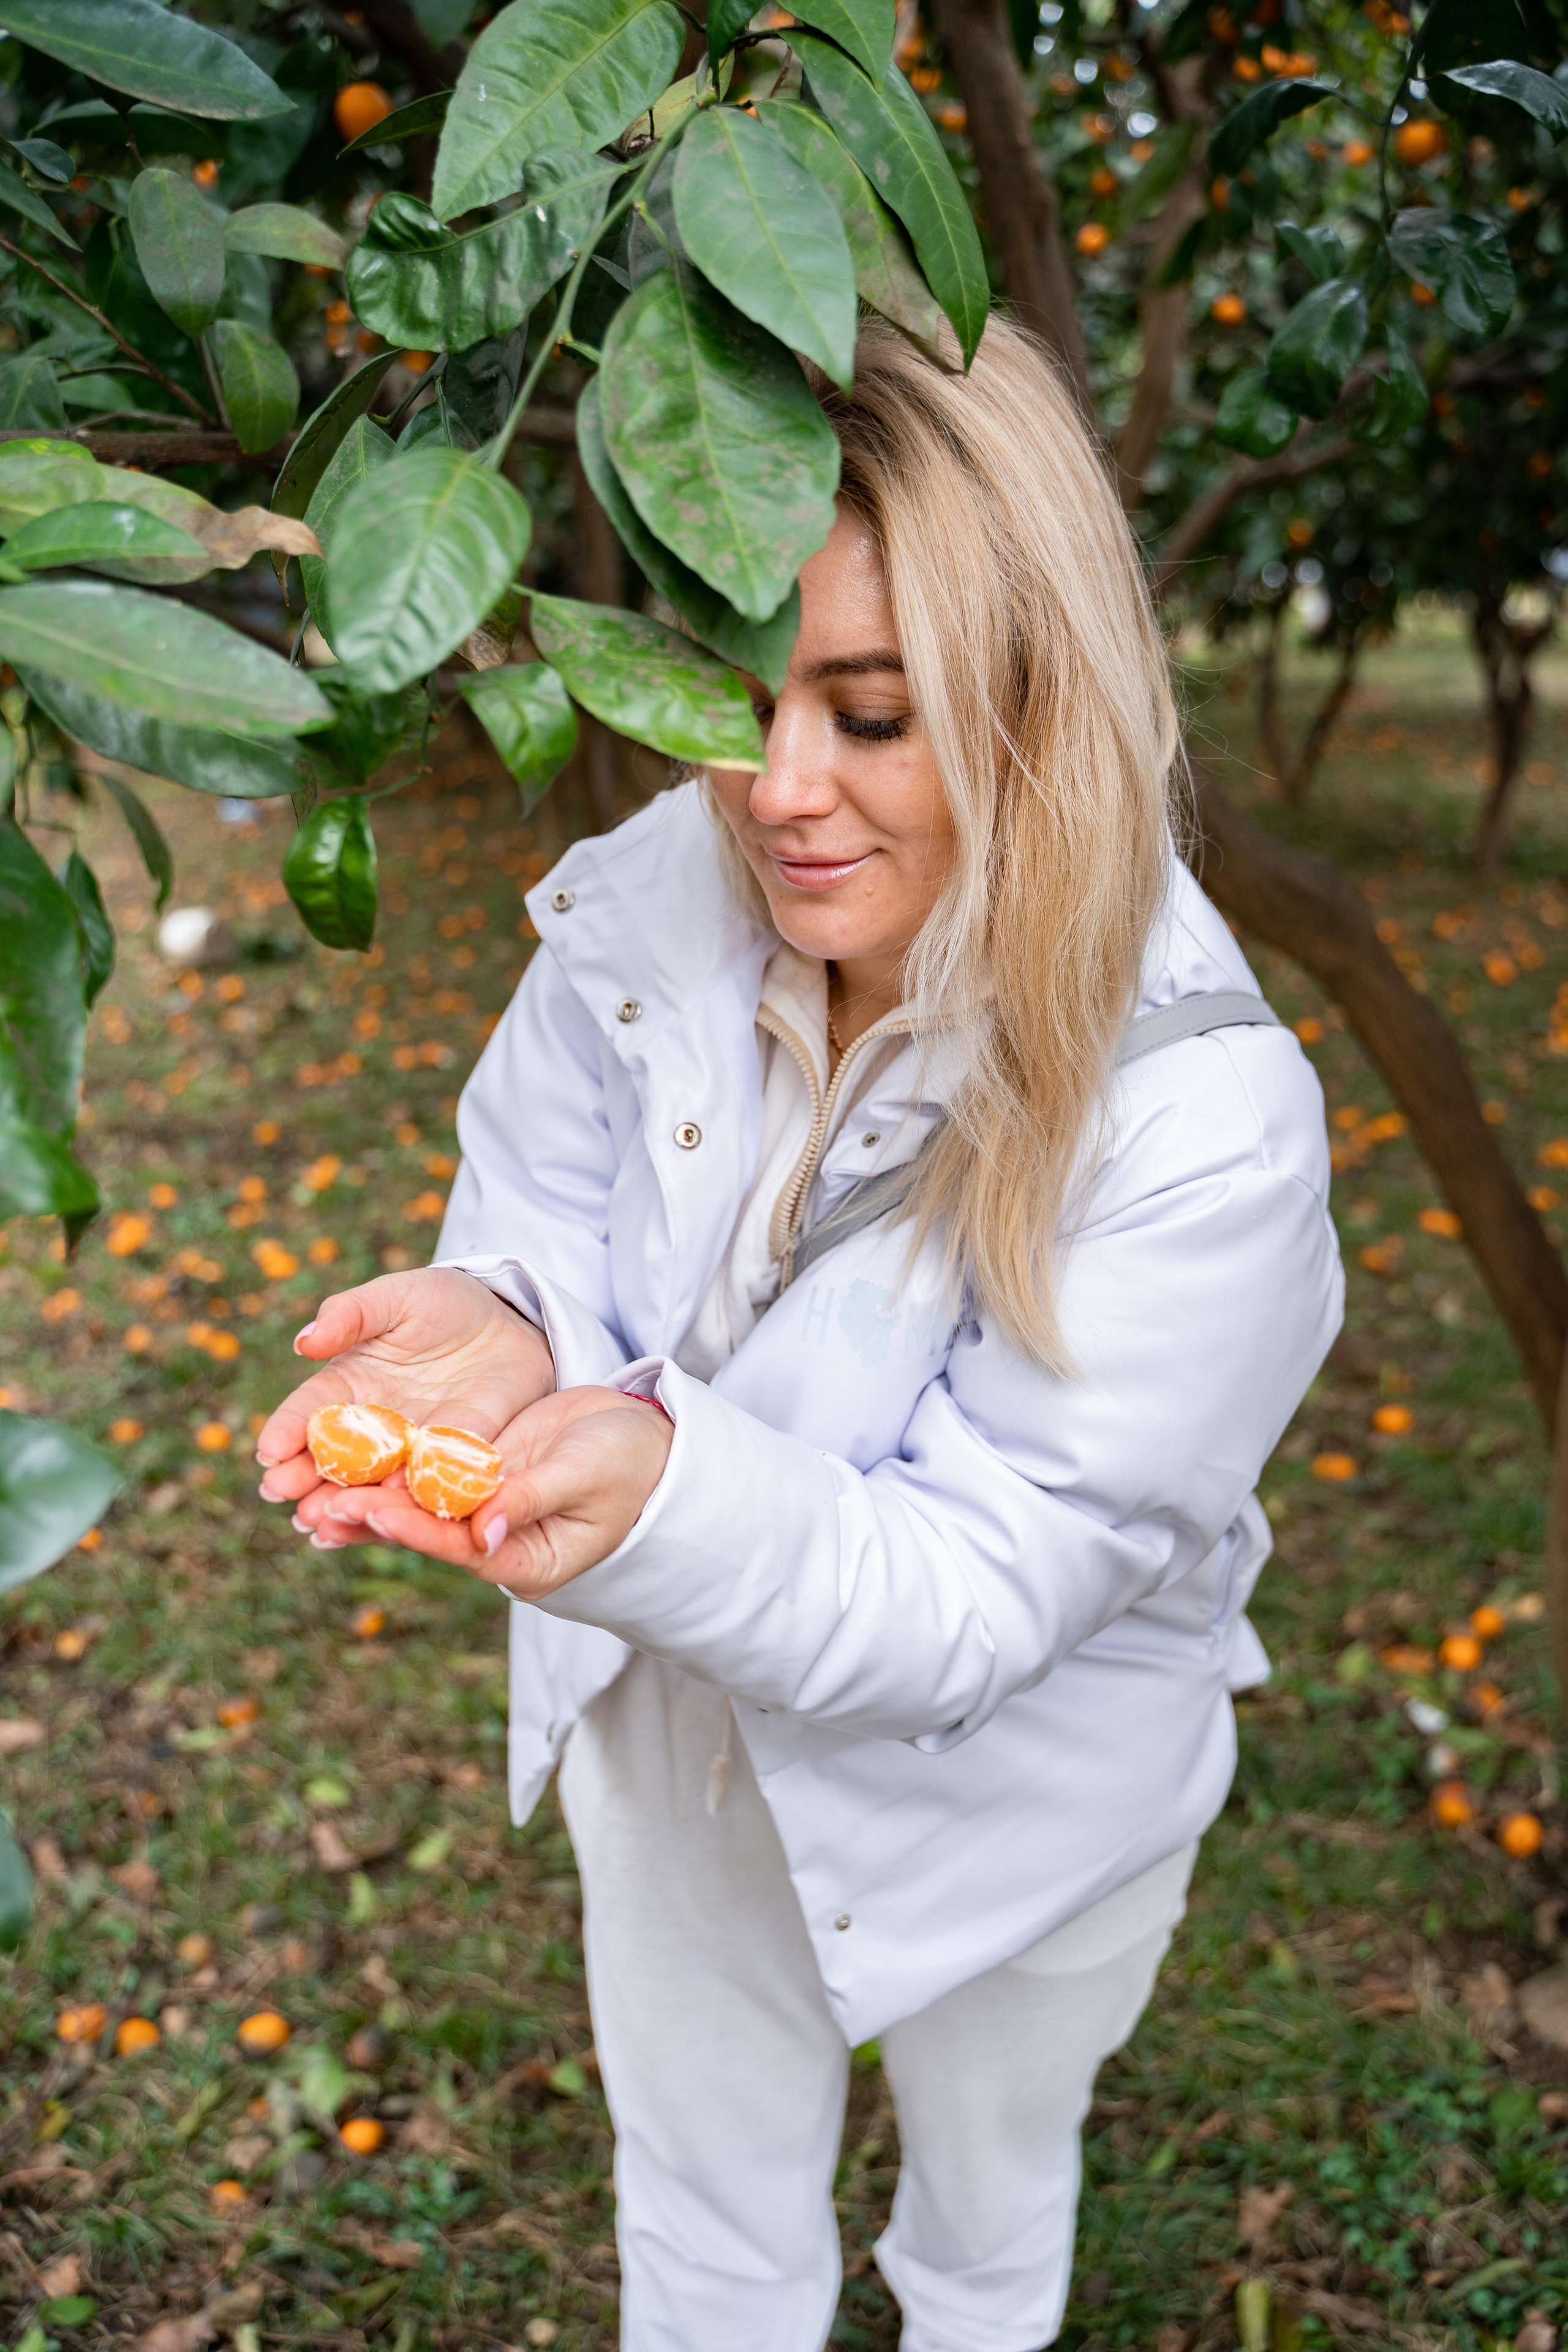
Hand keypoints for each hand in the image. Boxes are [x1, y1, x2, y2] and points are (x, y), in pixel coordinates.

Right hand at [255, 1268, 555, 1532]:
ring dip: (351, 1504)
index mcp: (348, 1384)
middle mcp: (375, 1426)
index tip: (268, 1454)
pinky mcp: (459, 1458)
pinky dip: (416, 1499)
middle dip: (308, 1481)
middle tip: (287, 1502)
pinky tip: (397, 1511)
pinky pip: (435, 1481)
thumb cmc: (441, 1303)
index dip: (288, 1432)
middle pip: (335, 1458)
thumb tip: (304, 1342)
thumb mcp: (395, 1297)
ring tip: (324, 1524)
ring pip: (377, 1483)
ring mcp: (415, 1447)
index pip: (310, 1411)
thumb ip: (352, 1314)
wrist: (507, 1320)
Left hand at [304, 1385, 673, 1596]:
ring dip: (371, 1496)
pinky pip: (428, 1479)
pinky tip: (350, 1463)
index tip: (371, 1508)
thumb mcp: (584, 1476)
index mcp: (527, 1558)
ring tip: (316, 1487)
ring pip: (420, 1507)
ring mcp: (486, 1512)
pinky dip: (392, 1471)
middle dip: (375, 1516)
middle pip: (428, 1532)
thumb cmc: (629, 1464)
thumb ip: (534, 1499)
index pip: (460, 1546)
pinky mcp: (480, 1480)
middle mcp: (497, 1543)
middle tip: (320, 1503)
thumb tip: (483, 1531)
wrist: (645, 1444)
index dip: (415, 1528)